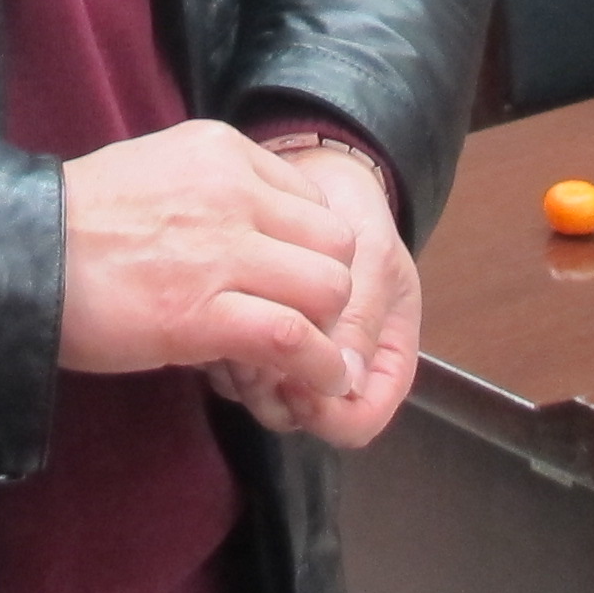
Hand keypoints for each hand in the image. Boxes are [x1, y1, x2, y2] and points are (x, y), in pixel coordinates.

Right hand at [58, 120, 361, 416]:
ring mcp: (222, 250)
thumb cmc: (75, 222)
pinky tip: (315, 380)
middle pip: (334, 243)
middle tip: (304, 321)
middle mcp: (232, 190)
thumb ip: (214, 192)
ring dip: (326, 329)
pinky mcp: (204, 313)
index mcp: (220, 150)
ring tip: (312, 357)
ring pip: (328, 288)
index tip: (291, 281)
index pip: (313, 200)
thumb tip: (254, 235)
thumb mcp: (156, 171)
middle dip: (327, 288)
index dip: (310, 249)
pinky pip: (292, 338)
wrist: (17, 253)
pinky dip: (316, 365)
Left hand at [201, 143, 420, 450]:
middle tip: (251, 353)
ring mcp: (288, 356)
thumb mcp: (373, 256)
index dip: (329, 414)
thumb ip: (362, 317)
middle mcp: (332, 367)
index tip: (299, 384)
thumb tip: (347, 380)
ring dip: (241, 369)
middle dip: (273, 391)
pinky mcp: (248, 334)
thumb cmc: (352, 211)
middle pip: (300, 416)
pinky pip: (230, 368)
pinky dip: (220, 350)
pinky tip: (213, 313)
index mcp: (381, 357)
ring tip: (231, 324)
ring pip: (261, 397)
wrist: (310, 172)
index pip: (358, 420)